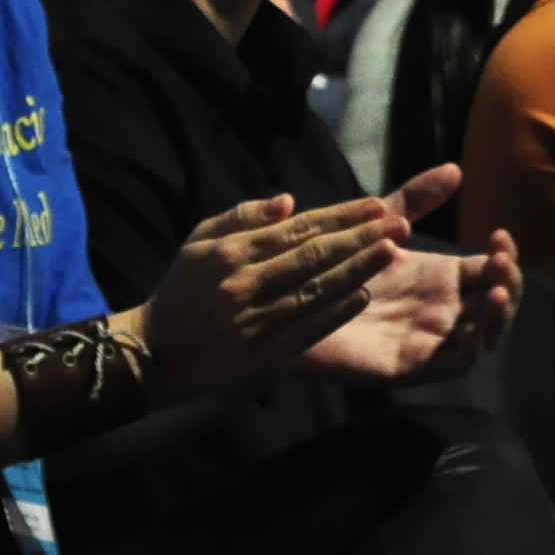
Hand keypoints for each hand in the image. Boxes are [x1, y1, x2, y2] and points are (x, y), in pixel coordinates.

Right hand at [137, 192, 404, 382]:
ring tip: (393, 252)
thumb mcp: (199, 240)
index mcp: (231, 252)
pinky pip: (307, 329)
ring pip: (315, 291)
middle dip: (360, 238)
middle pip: (313, 256)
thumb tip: (289, 200)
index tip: (377, 206)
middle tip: (400, 223)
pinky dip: (337, 311)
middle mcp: (244, 284)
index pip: (298, 228)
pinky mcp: (262, 354)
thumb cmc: (182, 288)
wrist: (154, 353)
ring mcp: (254, 321)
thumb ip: (243, 216)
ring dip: (358, 270)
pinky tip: (363, 295)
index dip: (341, 216)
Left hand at [292, 167, 523, 383]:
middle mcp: (442, 309)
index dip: (504, 255)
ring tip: (494, 293)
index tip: (498, 235)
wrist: (285, 304)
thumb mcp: (377, 225)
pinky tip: (472, 330)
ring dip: (498, 318)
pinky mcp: (407, 365)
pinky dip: (470, 351)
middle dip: (509, 283)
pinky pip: (451, 366)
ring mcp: (429, 339)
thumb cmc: (329, 265)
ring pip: (484, 337)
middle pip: (497, 303)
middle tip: (500, 262)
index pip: (491, 268)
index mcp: (442, 277)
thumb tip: (456, 169)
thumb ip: (414, 199)